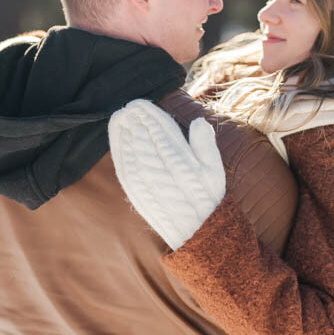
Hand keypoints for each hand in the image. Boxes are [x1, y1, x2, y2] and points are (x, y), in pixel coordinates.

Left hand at [108, 100, 225, 249]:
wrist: (193, 231)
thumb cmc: (207, 197)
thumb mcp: (215, 171)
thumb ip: (206, 145)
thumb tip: (199, 121)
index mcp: (182, 159)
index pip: (161, 129)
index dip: (149, 114)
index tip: (140, 103)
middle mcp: (161, 168)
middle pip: (143, 136)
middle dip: (134, 120)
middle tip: (128, 107)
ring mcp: (145, 180)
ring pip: (130, 148)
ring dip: (123, 132)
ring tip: (120, 117)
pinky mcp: (135, 191)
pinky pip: (123, 166)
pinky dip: (119, 150)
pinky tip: (118, 139)